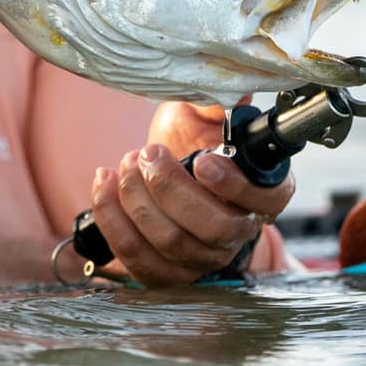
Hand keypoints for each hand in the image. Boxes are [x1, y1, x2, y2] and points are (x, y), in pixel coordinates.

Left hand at [85, 100, 295, 285]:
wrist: (162, 178)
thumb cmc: (188, 146)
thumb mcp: (203, 118)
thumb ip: (216, 106)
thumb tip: (235, 92)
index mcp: (261, 195)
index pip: (262, 201)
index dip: (233, 185)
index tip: (202, 161)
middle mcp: (237, 233)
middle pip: (212, 227)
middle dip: (170, 188)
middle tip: (147, 154)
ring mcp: (201, 259)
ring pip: (172, 243)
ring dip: (138, 199)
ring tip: (124, 165)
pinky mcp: (164, 273)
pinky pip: (137, 258)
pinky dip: (113, 220)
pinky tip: (103, 186)